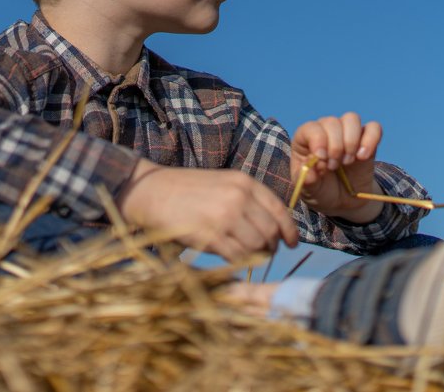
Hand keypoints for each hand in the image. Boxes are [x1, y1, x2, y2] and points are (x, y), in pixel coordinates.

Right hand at [116, 160, 298, 261]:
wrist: (152, 191)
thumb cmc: (187, 190)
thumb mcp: (224, 183)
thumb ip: (248, 200)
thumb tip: (272, 227)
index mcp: (244, 183)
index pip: (280, 210)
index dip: (289, 230)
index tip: (291, 242)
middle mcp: (239, 197)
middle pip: (271, 231)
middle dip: (272, 246)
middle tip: (266, 252)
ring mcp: (225, 216)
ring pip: (257, 245)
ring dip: (256, 255)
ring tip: (246, 254)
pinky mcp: (210, 235)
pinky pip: (237, 255)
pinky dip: (238, 261)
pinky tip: (230, 257)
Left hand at [290, 112, 384, 222]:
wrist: (343, 200)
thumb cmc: (321, 190)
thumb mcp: (309, 190)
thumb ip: (308, 179)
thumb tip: (310, 164)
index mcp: (305, 140)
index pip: (311, 128)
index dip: (318, 141)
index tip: (322, 159)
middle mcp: (325, 131)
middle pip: (332, 122)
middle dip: (335, 147)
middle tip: (334, 167)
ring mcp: (347, 133)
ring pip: (351, 118)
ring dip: (351, 141)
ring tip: (348, 162)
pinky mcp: (366, 139)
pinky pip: (374, 128)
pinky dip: (370, 140)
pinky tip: (362, 157)